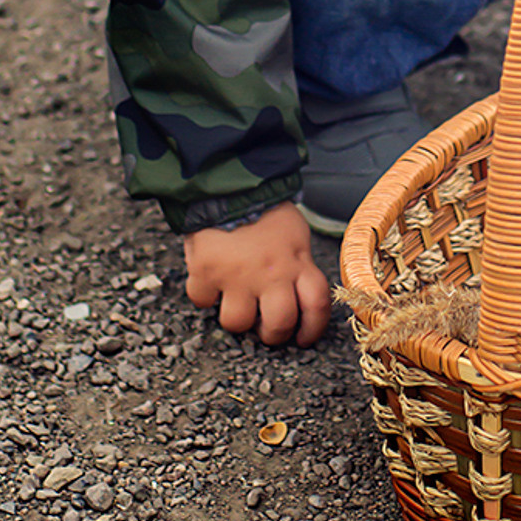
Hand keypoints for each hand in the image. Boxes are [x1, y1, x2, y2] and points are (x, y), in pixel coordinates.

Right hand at [184, 201, 332, 347]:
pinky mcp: (207, 272)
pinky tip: (211, 278)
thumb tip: (298, 300)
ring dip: (236, 317)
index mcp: (297, 260)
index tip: (304, 337)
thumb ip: (297, 266)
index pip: (317, 305)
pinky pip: (203, 301)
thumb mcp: (293, 235)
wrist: (228, 183)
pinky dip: (205, 294)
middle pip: (279, 323)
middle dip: (272, 334)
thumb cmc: (264, 210)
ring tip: (235, 301)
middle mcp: (271, 272)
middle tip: (266, 328)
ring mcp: (238, 275)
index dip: (313, 328)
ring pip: (237, 322)